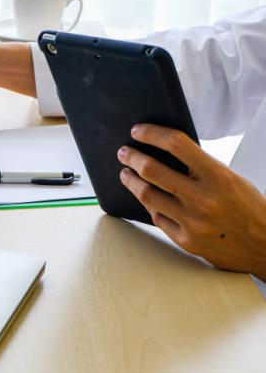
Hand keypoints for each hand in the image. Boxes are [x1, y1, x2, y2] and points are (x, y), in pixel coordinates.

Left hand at [117, 123, 265, 279]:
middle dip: (132, 157)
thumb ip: (200, 167)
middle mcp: (204, 199)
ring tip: (126, 173)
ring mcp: (193, 222)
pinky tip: (145, 196)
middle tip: (123, 152)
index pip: (177, 144)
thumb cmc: (249, 208)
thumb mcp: (230, 179)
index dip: (152, 134)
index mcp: (219, 176)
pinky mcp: (186, 241)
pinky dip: (148, 204)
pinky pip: (157, 217)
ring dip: (131, 181)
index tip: (138, 131)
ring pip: (147, 194)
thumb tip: (162, 151)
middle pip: (152, 170)